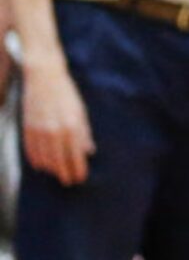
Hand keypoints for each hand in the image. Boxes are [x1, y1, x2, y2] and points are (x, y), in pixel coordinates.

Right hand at [22, 56, 92, 185]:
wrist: (44, 78)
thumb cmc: (66, 95)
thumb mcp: (81, 112)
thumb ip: (84, 133)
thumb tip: (89, 152)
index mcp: (72, 127)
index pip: (76, 156)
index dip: (78, 170)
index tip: (80, 178)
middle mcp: (55, 131)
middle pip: (59, 161)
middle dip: (65, 173)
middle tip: (69, 181)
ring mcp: (39, 131)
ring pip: (44, 158)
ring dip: (51, 169)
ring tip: (57, 173)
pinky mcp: (27, 128)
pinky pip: (31, 151)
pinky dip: (37, 160)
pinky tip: (42, 165)